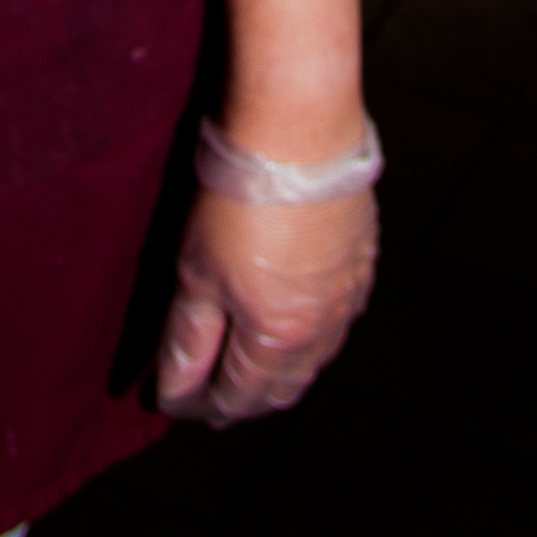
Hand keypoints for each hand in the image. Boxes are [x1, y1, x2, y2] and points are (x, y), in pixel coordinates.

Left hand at [152, 179, 374, 428]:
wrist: (298, 131)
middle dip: (244, 399)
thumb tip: (174, 389)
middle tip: (212, 401)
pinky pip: (338, 320)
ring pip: (315, 359)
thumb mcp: (196, 271)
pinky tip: (296, 325)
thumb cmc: (240, 196)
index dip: (202, 405)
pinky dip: (312, 336)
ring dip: (280, 372)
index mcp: (278, 337)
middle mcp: (322, 328)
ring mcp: (348, 295)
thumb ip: (188, 338)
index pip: (238, 395)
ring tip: (250, 372)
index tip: (174, 404)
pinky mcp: (362, 261)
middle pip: (281, 387)